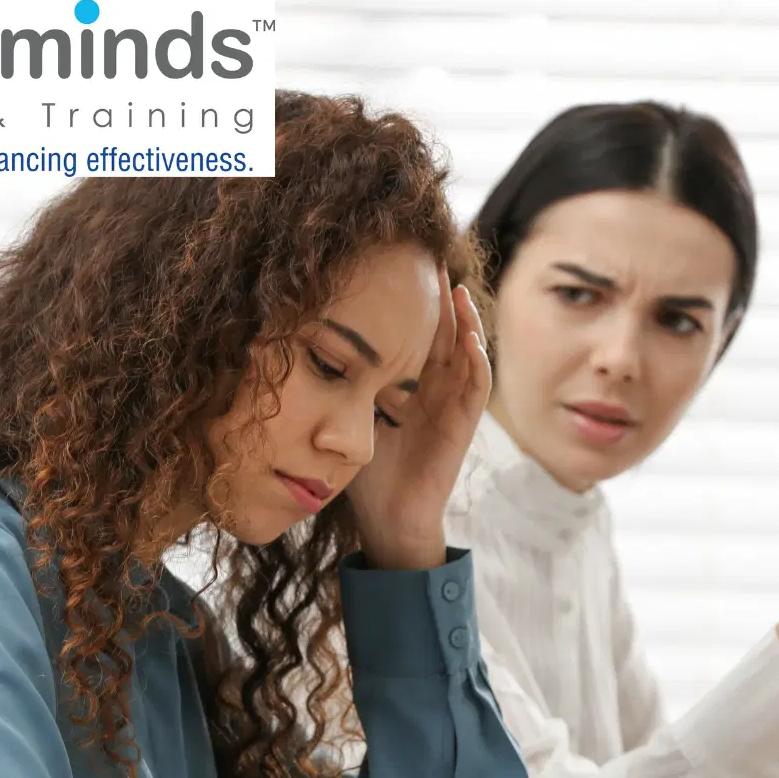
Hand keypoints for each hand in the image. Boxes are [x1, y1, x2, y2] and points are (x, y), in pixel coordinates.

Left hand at [345, 265, 488, 569]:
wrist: (387, 518)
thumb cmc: (365, 474)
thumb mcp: (347, 418)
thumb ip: (339, 387)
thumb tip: (302, 347)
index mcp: (405, 385)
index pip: (411, 333)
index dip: (408, 303)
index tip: (394, 267)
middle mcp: (431, 389)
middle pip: (440, 333)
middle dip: (438, 299)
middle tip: (429, 260)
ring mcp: (450, 404)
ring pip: (464, 352)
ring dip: (465, 321)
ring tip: (456, 290)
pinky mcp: (462, 425)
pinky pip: (475, 387)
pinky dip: (476, 361)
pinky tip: (469, 338)